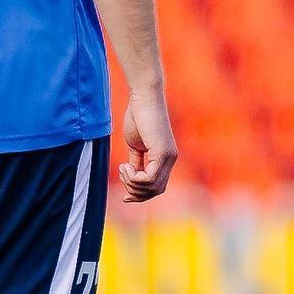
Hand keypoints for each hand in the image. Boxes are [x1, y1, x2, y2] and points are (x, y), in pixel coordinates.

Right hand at [119, 87, 177, 201]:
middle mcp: (171, 160)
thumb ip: (137, 162)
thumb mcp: (135, 145)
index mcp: (165, 159)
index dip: (141, 195)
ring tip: (124, 167)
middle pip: (155, 191)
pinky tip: (126, 165)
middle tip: (122, 173)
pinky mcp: (162, 153)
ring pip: (152, 187)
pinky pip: (150, 179)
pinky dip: (134, 177)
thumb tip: (133, 178)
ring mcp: (168, 157)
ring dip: (132, 183)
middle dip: (134, 190)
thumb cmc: (138, 116)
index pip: (157, 188)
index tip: (125, 196)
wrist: (143, 98)